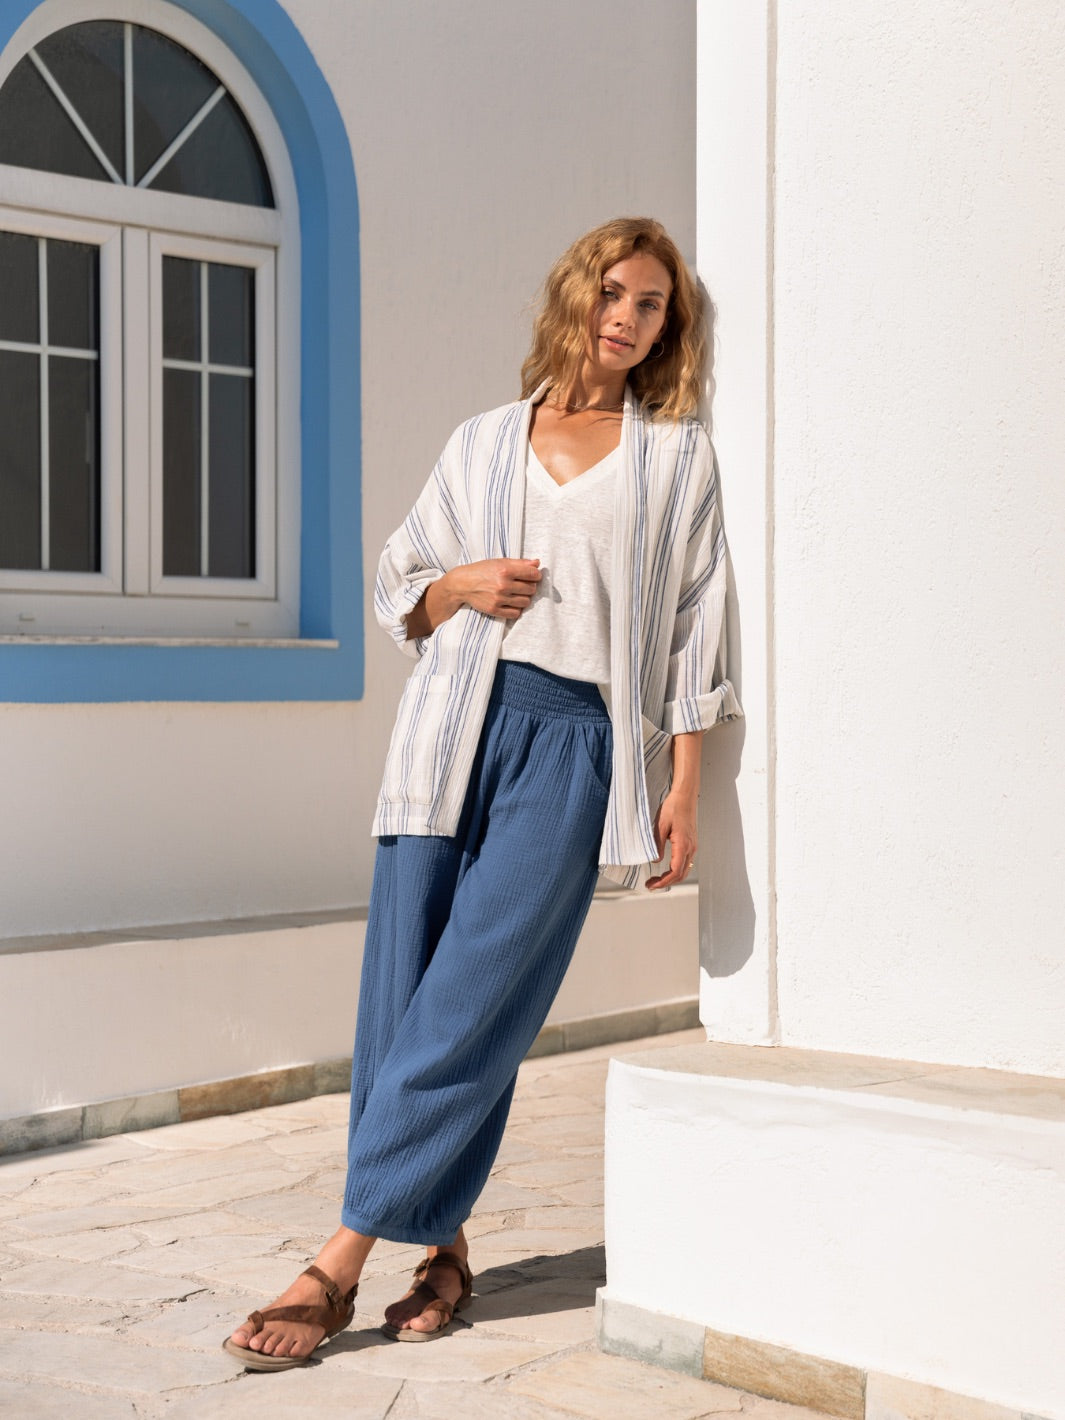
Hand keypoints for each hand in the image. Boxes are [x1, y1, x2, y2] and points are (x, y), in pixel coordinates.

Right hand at [406, 559, 540, 638]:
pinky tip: (511, 603)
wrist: (462, 584)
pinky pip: (516, 613)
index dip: (536, 575)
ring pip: (526, 602)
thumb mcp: (499, 562)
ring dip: (524, 598)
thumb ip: (519, 563)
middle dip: (530, 587)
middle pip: (531, 589)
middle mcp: (503, 584)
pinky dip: (516, 609)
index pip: (533, 574)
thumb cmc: (482, 570)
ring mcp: (499, 598)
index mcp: (505, 570)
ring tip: (516, 594)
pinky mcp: (494, 610)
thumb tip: (538, 563)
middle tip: (523, 585)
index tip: (533, 576)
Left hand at [645, 789, 697, 890]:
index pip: (675, 871)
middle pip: (681, 874)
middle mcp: (691, 848)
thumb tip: (655, 861)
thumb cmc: (673, 807)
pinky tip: (666, 869)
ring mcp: (693, 846)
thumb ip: (657, 845)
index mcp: (683, 845)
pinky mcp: (691, 843)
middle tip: (651, 885)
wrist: (685, 797)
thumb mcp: (660, 826)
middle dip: (666, 882)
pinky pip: (686, 862)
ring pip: (685, 870)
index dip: (663, 881)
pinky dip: (676, 870)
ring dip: (671, 877)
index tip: (652, 885)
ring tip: (657, 879)